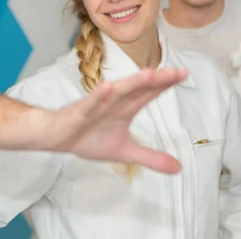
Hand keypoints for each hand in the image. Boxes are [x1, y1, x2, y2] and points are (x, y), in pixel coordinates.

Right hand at [39, 68, 187, 173]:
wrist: (56, 137)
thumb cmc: (89, 138)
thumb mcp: (124, 152)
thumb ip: (151, 157)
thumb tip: (179, 167)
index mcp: (125, 109)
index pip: (148, 94)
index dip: (165, 85)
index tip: (184, 74)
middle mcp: (114, 103)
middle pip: (138, 90)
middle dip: (156, 81)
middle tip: (177, 72)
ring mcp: (97, 106)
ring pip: (116, 93)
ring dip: (132, 83)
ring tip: (150, 74)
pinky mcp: (79, 113)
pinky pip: (89, 104)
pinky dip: (97, 97)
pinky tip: (107, 88)